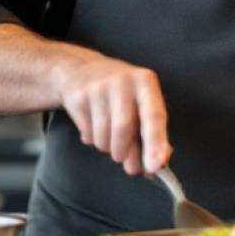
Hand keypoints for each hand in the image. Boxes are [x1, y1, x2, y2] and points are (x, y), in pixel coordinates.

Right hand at [58, 53, 169, 175]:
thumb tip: (155, 165)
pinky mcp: (78, 97)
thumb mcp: (141, 103)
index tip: (156, 166)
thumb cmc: (121, 93)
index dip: (156, 143)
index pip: (154, 115)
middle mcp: (122, 81)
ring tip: (108, 134)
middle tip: (123, 157)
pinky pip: (88, 135)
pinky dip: (93, 140)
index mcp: (145, 81)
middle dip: (124, 152)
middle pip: (124, 128)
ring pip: (104, 137)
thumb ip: (152, 134)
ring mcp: (98, 88)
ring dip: (107, 147)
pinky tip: (94, 126)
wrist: (81, 70)